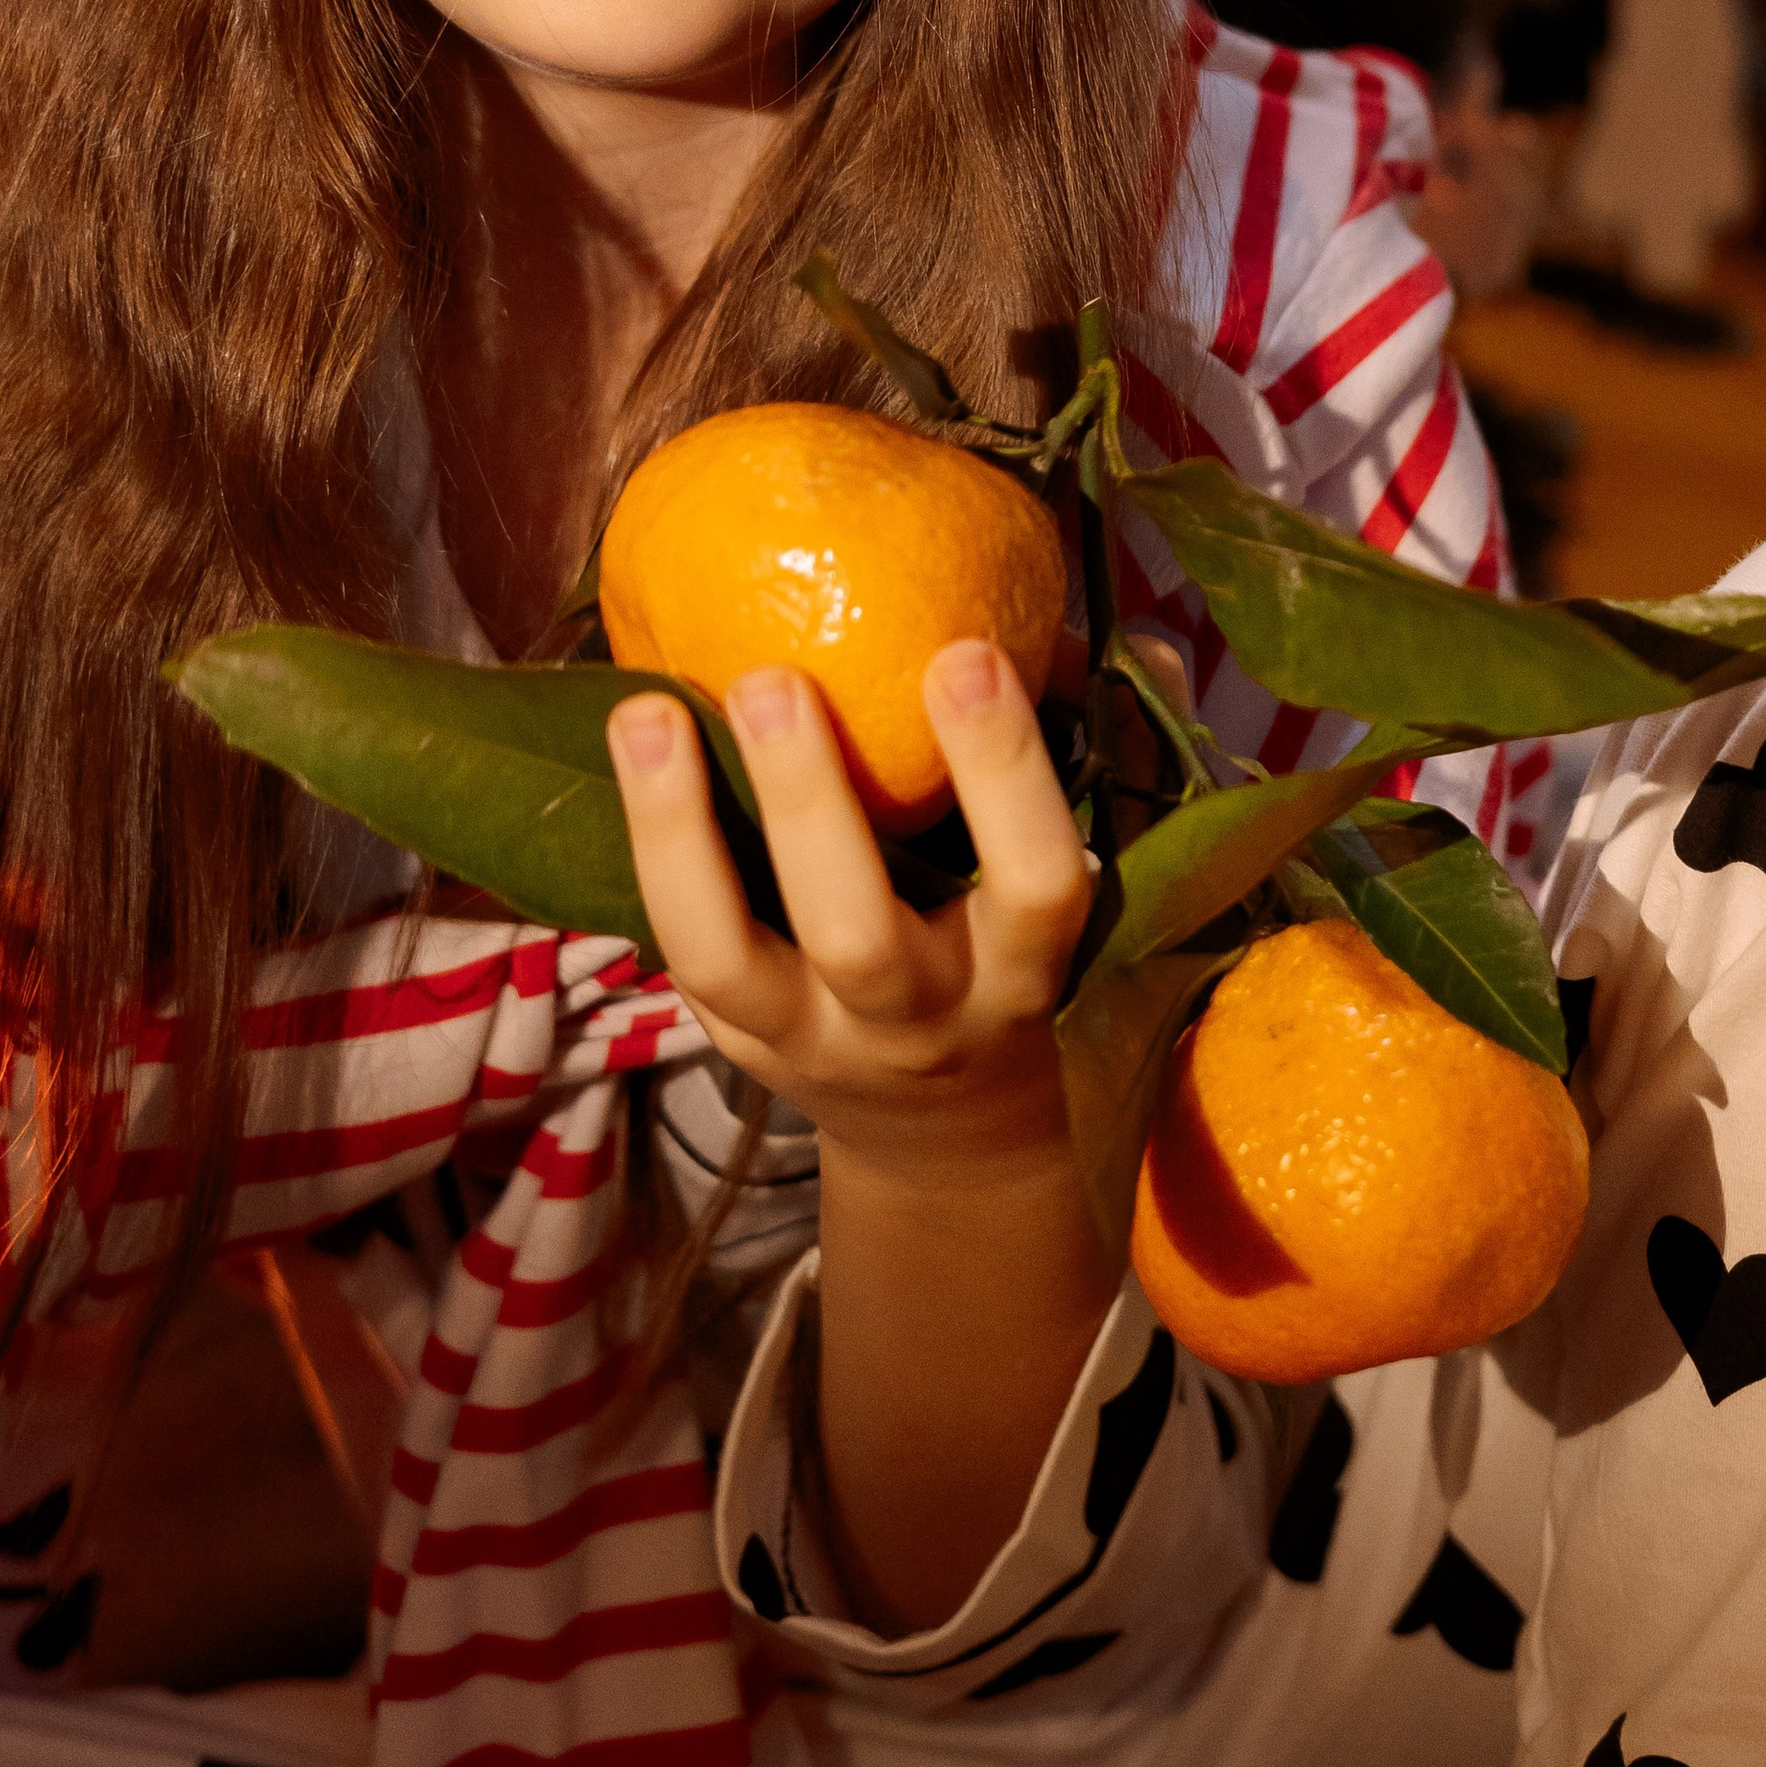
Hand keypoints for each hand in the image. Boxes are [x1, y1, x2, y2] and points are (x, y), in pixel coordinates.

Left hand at [604, 643, 1092, 1181]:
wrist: (948, 1128)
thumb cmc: (1018, 951)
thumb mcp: (1078, 884)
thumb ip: (1113, 760)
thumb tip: (1138, 638)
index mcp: (1024, 971)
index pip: (1035, 884)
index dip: (1003, 774)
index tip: (964, 652)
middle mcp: (917, 1019)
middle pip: (859, 936)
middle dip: (811, 805)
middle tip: (771, 676)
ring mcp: (809, 1040)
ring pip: (729, 956)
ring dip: (679, 831)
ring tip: (646, 712)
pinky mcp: (732, 1038)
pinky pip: (677, 951)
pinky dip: (646, 851)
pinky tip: (626, 745)